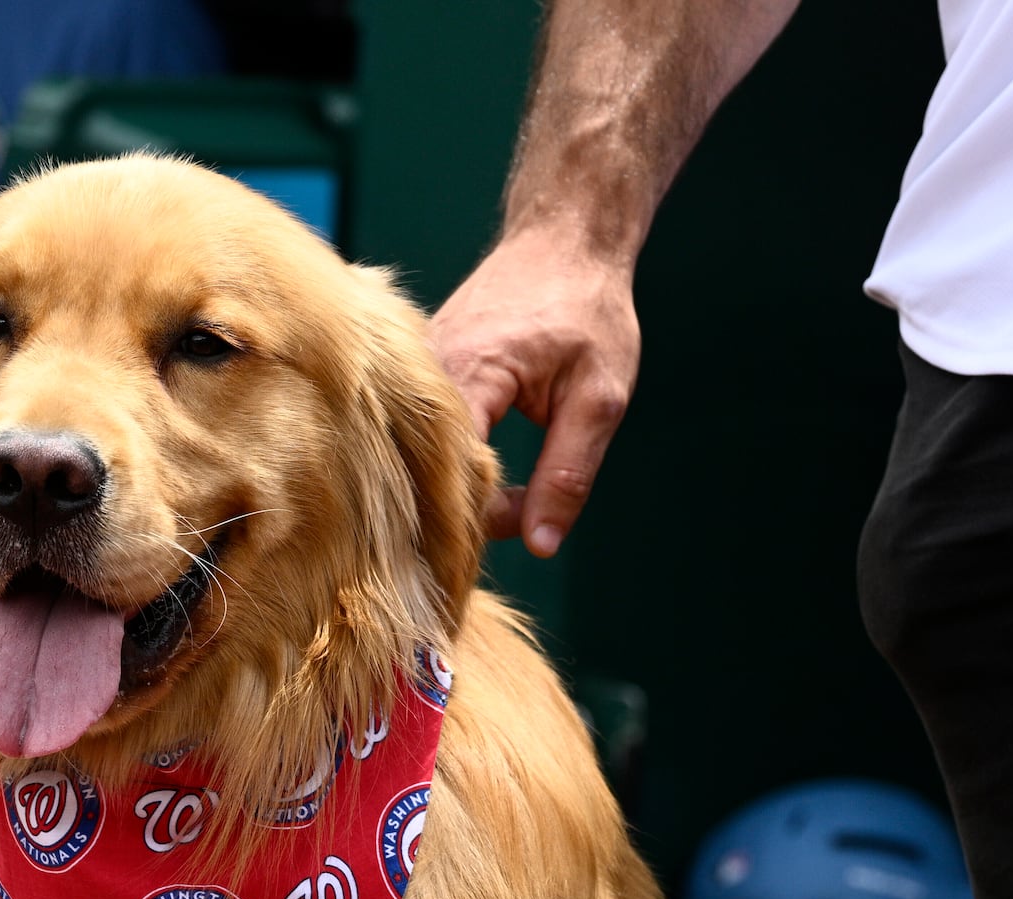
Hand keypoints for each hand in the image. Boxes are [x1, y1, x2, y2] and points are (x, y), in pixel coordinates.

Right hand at [431, 224, 641, 557]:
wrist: (563, 238)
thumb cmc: (586, 309)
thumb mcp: (600, 398)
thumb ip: (568, 474)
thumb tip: (541, 546)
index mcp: (469, 372)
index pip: (455, 477)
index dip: (489, 516)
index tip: (535, 515)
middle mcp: (424, 372)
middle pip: (429, 475)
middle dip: (478, 509)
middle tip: (534, 506)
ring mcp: (412, 372)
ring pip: (423, 460)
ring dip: (468, 486)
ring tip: (520, 483)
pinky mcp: (415, 376)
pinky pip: (423, 439)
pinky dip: (457, 463)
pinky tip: (492, 463)